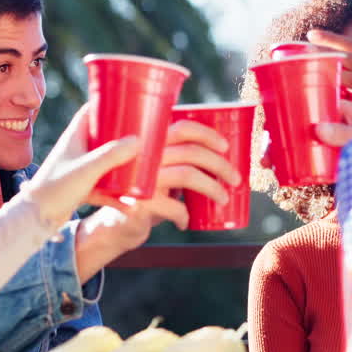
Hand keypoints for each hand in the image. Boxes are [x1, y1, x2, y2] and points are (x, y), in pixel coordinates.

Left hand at [24, 103, 140, 224]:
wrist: (36, 217)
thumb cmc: (56, 188)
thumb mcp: (87, 168)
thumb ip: (112, 154)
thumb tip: (137, 140)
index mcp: (74, 137)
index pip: (90, 111)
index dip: (107, 105)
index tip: (127, 103)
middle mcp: (77, 150)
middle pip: (103, 137)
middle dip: (122, 138)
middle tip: (144, 136)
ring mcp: (80, 170)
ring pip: (106, 164)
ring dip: (123, 168)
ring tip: (143, 170)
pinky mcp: (82, 189)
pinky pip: (104, 190)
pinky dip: (116, 196)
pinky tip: (130, 205)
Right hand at [71, 119, 240, 277]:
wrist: (115, 224)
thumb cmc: (146, 195)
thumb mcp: (159, 172)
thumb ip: (178, 159)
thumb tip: (220, 156)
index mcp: (150, 143)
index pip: (183, 127)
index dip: (208, 135)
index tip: (226, 147)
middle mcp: (145, 156)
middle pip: (192, 152)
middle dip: (221, 165)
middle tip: (236, 179)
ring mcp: (142, 178)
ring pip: (189, 175)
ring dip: (213, 189)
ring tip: (223, 199)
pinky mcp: (140, 201)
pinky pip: (176, 206)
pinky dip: (185, 216)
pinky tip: (185, 222)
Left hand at [306, 29, 351, 132]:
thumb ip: (339, 78)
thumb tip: (306, 70)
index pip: (350, 46)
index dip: (332, 38)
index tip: (311, 34)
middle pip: (351, 56)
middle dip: (327, 50)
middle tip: (305, 50)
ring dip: (333, 69)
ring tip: (311, 66)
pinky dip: (343, 89)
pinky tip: (326, 89)